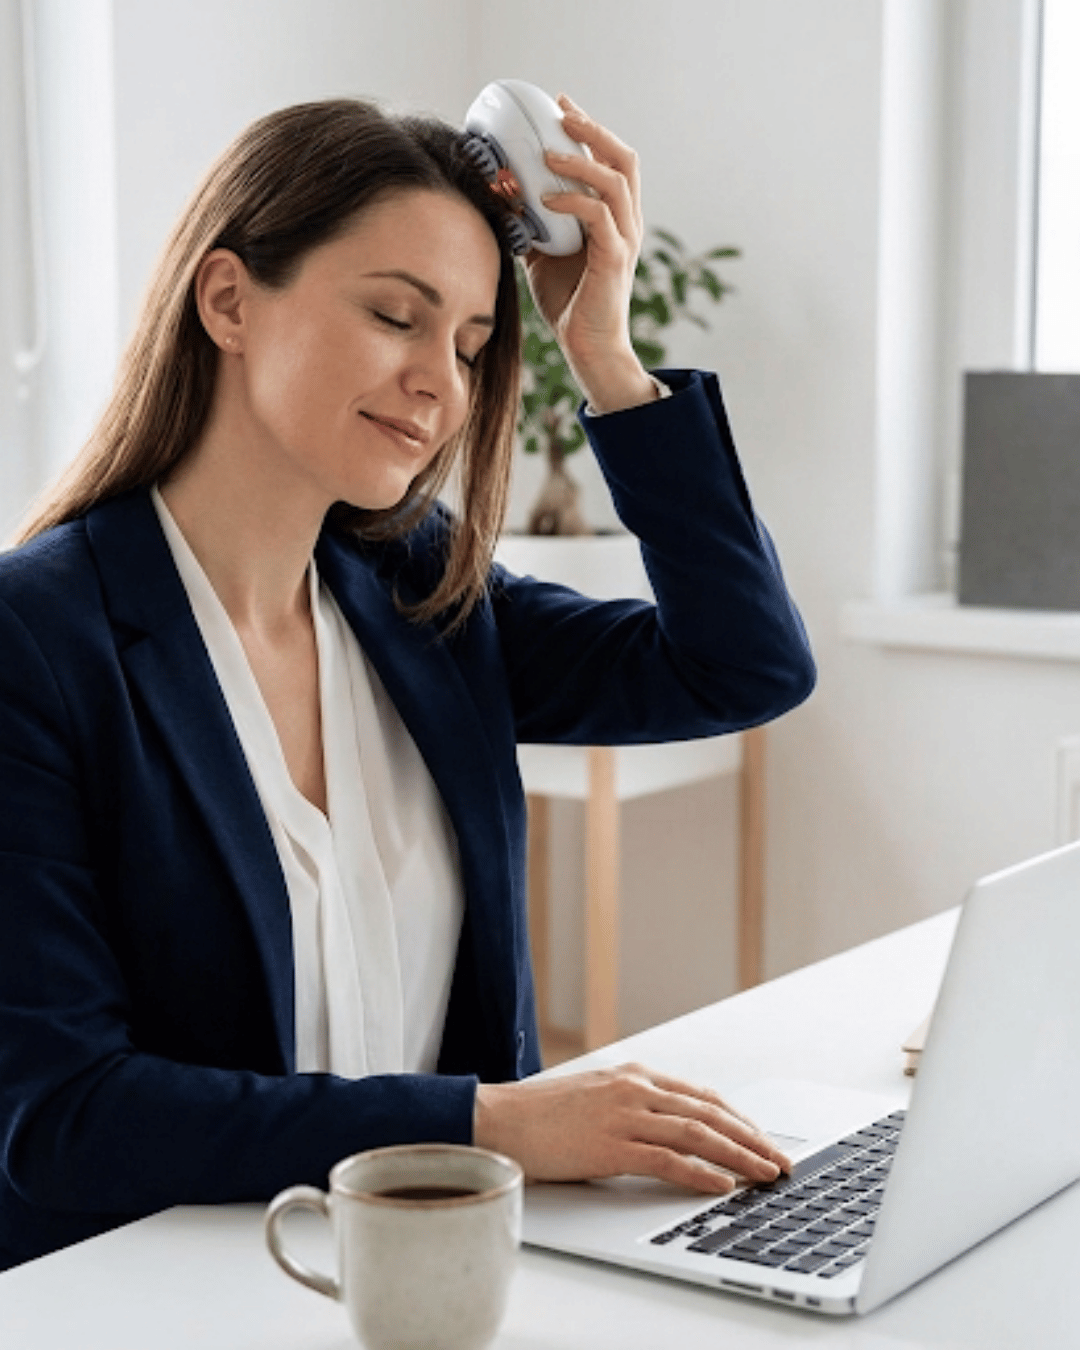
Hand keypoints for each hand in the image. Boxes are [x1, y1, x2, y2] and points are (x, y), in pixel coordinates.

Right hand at [473, 1061, 791, 1192]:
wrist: (499, 1120)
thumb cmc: (540, 1115)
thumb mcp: (594, 1096)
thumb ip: (631, 1105)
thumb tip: (668, 1128)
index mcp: (632, 1076)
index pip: (700, 1096)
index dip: (738, 1119)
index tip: (762, 1139)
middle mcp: (634, 1089)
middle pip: (708, 1112)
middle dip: (751, 1138)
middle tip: (780, 1160)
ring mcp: (622, 1115)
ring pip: (696, 1134)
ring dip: (738, 1156)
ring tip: (765, 1174)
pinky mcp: (609, 1145)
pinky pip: (666, 1159)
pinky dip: (699, 1172)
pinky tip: (721, 1184)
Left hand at [523, 96, 655, 414]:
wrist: (588, 348)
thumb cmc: (569, 303)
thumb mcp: (543, 255)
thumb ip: (532, 224)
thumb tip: (502, 195)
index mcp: (615, 218)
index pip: (611, 161)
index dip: (589, 129)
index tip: (560, 105)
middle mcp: (627, 223)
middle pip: (623, 158)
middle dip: (592, 130)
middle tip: (561, 112)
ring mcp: (625, 240)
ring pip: (617, 181)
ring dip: (581, 160)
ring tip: (549, 150)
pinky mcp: (615, 259)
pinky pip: (599, 216)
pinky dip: (573, 200)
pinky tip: (545, 199)